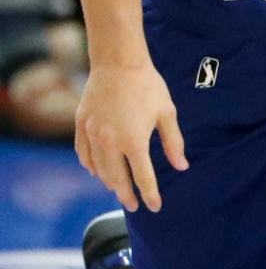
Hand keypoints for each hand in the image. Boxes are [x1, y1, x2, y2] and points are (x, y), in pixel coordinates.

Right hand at [75, 62, 187, 212]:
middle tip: (134, 204)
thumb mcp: (166, 112)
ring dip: (109, 182)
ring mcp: (92, 135)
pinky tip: (98, 170)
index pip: (143, 178)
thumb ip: (173, 142)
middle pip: (117, 179)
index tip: (155, 207)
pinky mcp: (81, 126)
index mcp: (134, 141)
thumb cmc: (147, 85)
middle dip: (127, 195)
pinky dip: (91, 167)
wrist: (118, 62)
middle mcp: (110, 143)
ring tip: (119, 188)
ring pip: (98, 170)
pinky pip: (83, 155)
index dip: (150, 194)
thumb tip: (182, 166)